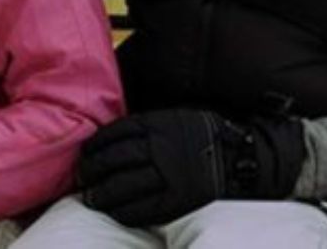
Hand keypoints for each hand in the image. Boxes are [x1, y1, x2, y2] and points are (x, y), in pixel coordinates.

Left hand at [77, 109, 304, 226]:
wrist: (243, 158)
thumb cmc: (207, 135)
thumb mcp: (179, 116)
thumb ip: (151, 124)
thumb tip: (117, 134)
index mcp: (160, 124)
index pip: (115, 133)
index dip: (96, 145)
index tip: (87, 152)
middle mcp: (160, 148)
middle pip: (113, 160)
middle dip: (92, 169)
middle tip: (83, 176)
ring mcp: (168, 175)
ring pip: (122, 186)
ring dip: (101, 194)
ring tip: (91, 198)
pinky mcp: (177, 200)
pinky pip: (141, 209)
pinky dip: (123, 211)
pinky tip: (114, 211)